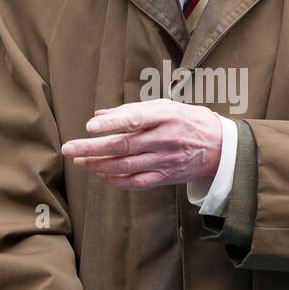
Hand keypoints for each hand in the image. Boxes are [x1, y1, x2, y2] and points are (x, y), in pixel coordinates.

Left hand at [61, 98, 222, 188]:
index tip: (89, 126)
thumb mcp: (164, 106)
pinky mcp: (165, 177)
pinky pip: (137, 182)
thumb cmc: (187, 120)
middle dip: (92, 148)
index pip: (134, 119)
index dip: (111, 123)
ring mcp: (165, 160)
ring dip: (99, 165)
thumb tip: (99, 114)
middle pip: (123, 145)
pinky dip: (116, 180)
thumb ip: (131, 110)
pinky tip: (101, 175)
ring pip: (126, 166)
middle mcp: (164, 139)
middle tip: (69, 148)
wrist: (219, 147)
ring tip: (80, 161)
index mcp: (164, 116)